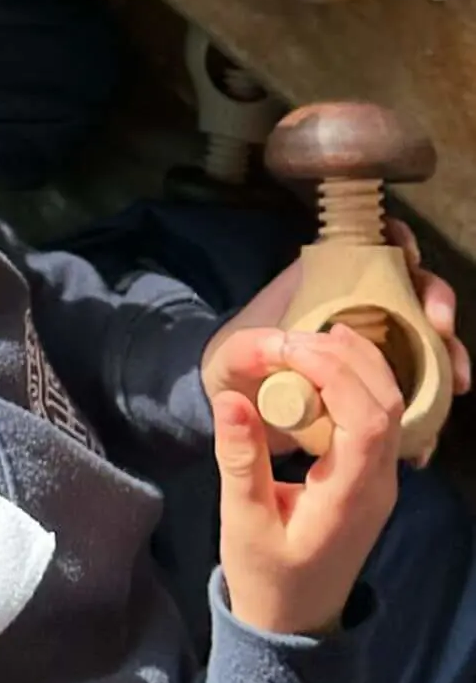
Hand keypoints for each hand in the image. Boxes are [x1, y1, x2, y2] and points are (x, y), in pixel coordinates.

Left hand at [203, 220, 471, 465]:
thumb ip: (247, 347)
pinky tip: (423, 440)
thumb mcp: (230, 356)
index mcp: (325, 285)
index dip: (399, 243)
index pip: (373, 246)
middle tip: (438, 329)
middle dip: (437, 304)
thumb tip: (281, 346)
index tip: (408, 259)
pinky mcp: (375, 389)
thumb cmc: (231, 368)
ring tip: (451, 385)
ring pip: (424, 342)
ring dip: (446, 359)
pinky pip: (414, 393)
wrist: (232, 412)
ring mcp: (372, 347)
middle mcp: (356, 310)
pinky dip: (427, 413)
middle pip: (413, 291)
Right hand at [210, 322, 404, 636]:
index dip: (334, 373)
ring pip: (391, 406)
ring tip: (308, 340)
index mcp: (351, 497)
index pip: (367, 420)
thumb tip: (230, 397)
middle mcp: (378, 484)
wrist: (294, 622)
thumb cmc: (266, 576)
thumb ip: (240, 460)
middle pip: (387, 403)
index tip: (287, 350)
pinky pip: (379, 416)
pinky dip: (357, 382)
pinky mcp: (371, 476)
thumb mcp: (242, 521)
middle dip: (346, 358)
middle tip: (293, 337)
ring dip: (356, 365)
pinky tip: (324, 366)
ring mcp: (381, 481)